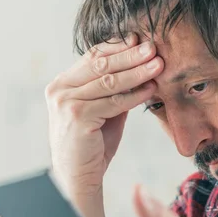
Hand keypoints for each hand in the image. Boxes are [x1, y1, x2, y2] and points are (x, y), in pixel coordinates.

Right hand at [46, 35, 163, 195]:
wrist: (78, 176)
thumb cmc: (93, 144)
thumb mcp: (103, 110)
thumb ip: (115, 90)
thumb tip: (140, 66)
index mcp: (62, 83)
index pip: (92, 56)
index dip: (117, 46)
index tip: (139, 40)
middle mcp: (60, 89)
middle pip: (101, 64)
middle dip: (130, 54)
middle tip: (153, 47)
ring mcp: (67, 102)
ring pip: (109, 81)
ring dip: (137, 72)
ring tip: (158, 64)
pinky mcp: (78, 117)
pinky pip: (113, 102)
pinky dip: (135, 95)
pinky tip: (151, 89)